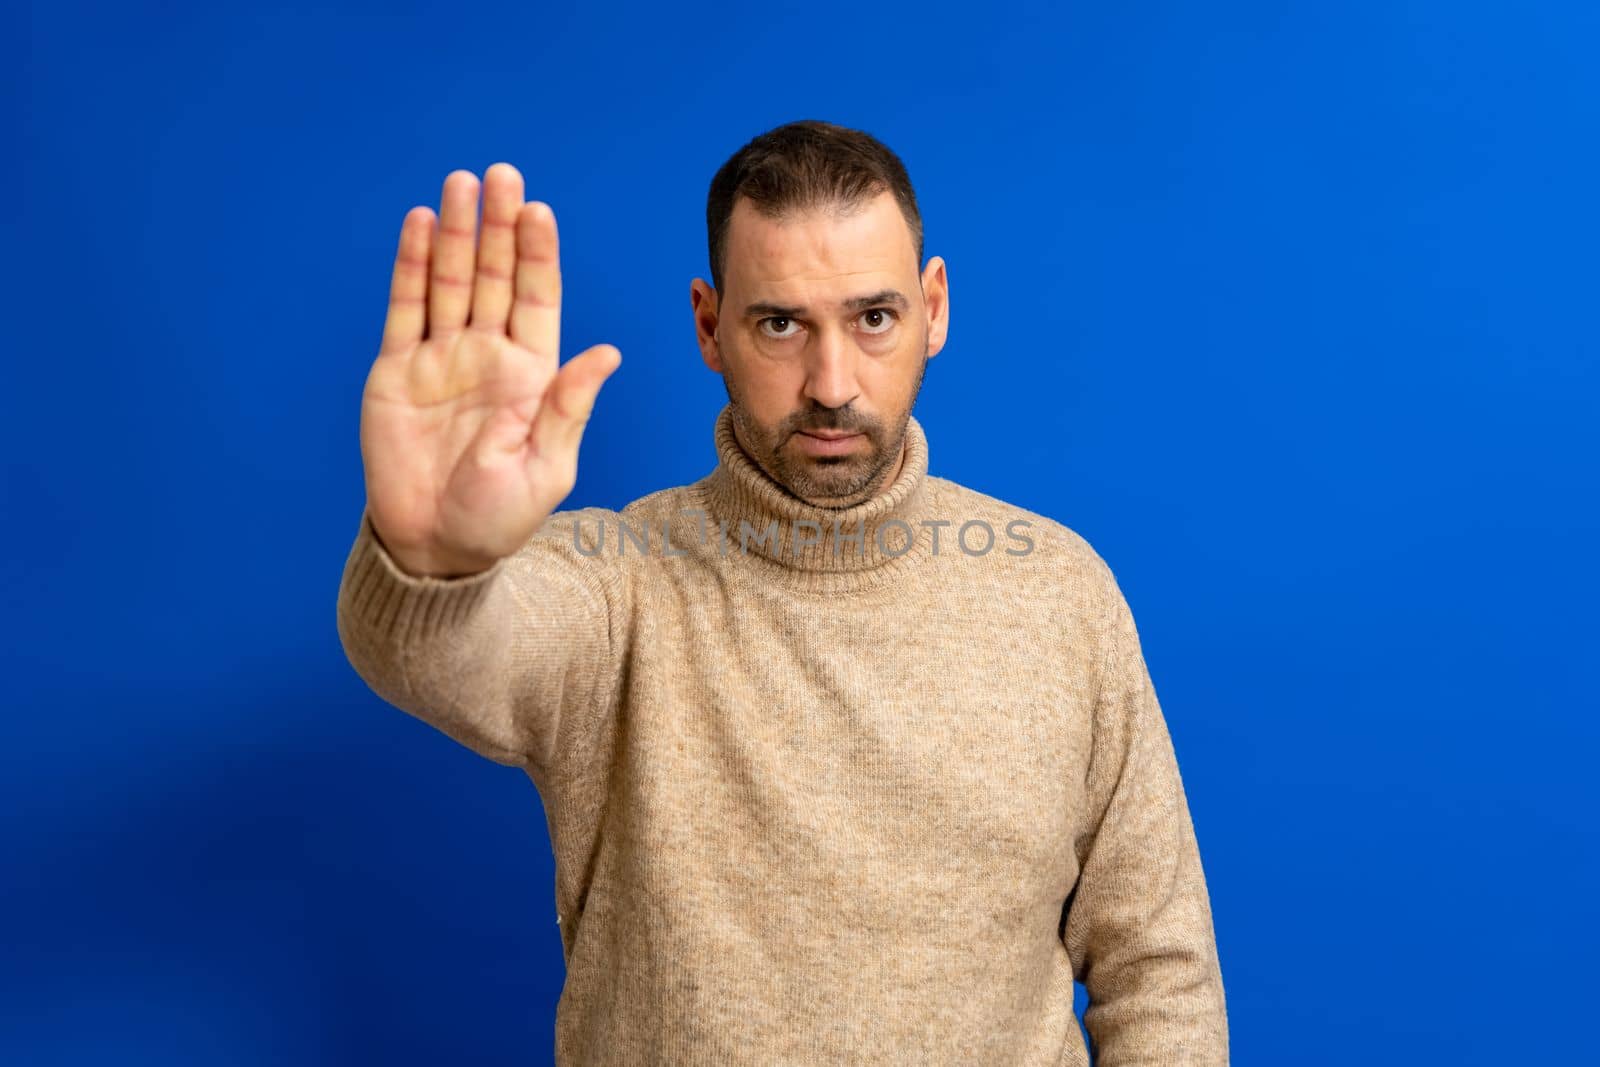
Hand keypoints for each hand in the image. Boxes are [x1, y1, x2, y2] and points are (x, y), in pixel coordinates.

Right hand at [358, 164, 620, 577]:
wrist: (435, 547)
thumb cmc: (499, 516)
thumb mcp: (546, 467)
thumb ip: (568, 406)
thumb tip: (607, 352)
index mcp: (532, 373)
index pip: (536, 299)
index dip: (537, 255)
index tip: (539, 212)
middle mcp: (488, 355)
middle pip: (494, 276)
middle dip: (498, 227)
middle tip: (501, 175)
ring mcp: (441, 358)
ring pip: (450, 282)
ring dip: (455, 233)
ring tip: (459, 185)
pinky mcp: (397, 371)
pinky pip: (406, 309)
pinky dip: (411, 266)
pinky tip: (420, 224)